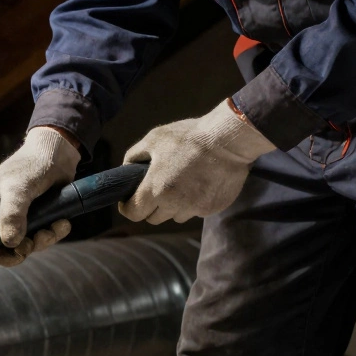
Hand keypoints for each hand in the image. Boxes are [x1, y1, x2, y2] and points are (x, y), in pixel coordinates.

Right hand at [0, 126, 79, 266]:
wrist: (60, 152)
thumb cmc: (31, 164)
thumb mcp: (18, 189)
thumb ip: (12, 215)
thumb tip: (11, 244)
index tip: (6, 254)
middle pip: (3, 246)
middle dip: (21, 249)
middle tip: (32, 244)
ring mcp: (19, 217)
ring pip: (26, 243)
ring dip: (43, 240)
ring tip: (55, 228)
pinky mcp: (37, 217)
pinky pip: (42, 235)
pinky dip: (54, 233)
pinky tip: (62, 223)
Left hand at [121, 99, 275, 223]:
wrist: (230, 140)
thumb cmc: (190, 136)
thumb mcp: (154, 139)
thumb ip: (134, 156)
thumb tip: (126, 170)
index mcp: (155, 189)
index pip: (133, 213)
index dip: (128, 208)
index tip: (128, 201)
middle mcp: (174, 204)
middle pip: (153, 218)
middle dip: (151, 207)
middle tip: (156, 190)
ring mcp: (194, 208)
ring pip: (175, 217)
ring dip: (173, 206)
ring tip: (180, 185)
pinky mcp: (212, 208)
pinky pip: (195, 212)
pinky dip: (193, 203)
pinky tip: (199, 184)